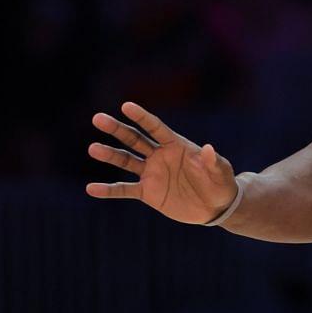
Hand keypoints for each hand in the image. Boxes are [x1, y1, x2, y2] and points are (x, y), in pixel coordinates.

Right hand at [85, 101, 238, 224]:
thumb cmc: (220, 183)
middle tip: (98, 118)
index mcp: (176, 145)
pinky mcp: (148, 193)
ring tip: (93, 148)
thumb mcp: (220, 172)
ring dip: (110, 155)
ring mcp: (152, 173)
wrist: (214, 206)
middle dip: (117, 129)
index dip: (142, 117)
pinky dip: (108, 190)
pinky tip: (91, 188)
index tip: (126, 106)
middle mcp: (160, 156)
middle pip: (135, 139)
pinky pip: (124, 190)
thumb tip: (208, 148)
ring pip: (126, 161)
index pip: (155, 128)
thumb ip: (213, 161)